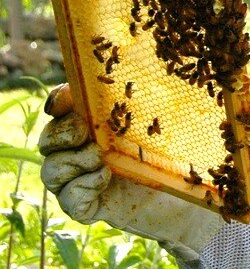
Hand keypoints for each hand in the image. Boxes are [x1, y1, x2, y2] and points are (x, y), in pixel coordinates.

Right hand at [39, 84, 222, 263]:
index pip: (61, 106)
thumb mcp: (160, 116)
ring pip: (51, 170)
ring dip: (73, 162)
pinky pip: (67, 199)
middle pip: (47, 139)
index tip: (63, 100)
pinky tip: (105, 179)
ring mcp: (79, 179)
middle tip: (84, 132)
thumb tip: (153, 62)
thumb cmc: (172, 147)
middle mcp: (79, 149)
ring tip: (101, 159)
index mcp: (93, 121)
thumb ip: (147, 95)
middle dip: (61, 133)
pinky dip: (82, 187)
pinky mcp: (85, 206)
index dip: (57, 101)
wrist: (182, 192)